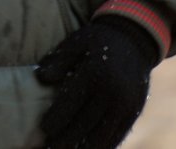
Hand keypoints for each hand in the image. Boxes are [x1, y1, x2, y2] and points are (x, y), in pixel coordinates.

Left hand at [35, 17, 158, 148]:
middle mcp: (112, 92)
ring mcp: (125, 105)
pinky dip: (103, 146)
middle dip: (64, 141)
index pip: (69, 105)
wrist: (135, 39)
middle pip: (83, 126)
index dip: (54, 121)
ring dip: (82, 148)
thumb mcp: (76, 42)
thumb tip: (40, 78)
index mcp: (94, 73)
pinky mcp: (134, 113)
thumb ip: (58, 60)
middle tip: (50, 147)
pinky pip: (117, 137)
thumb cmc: (98, 41)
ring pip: (101, 138)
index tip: (43, 130)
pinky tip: (88, 148)